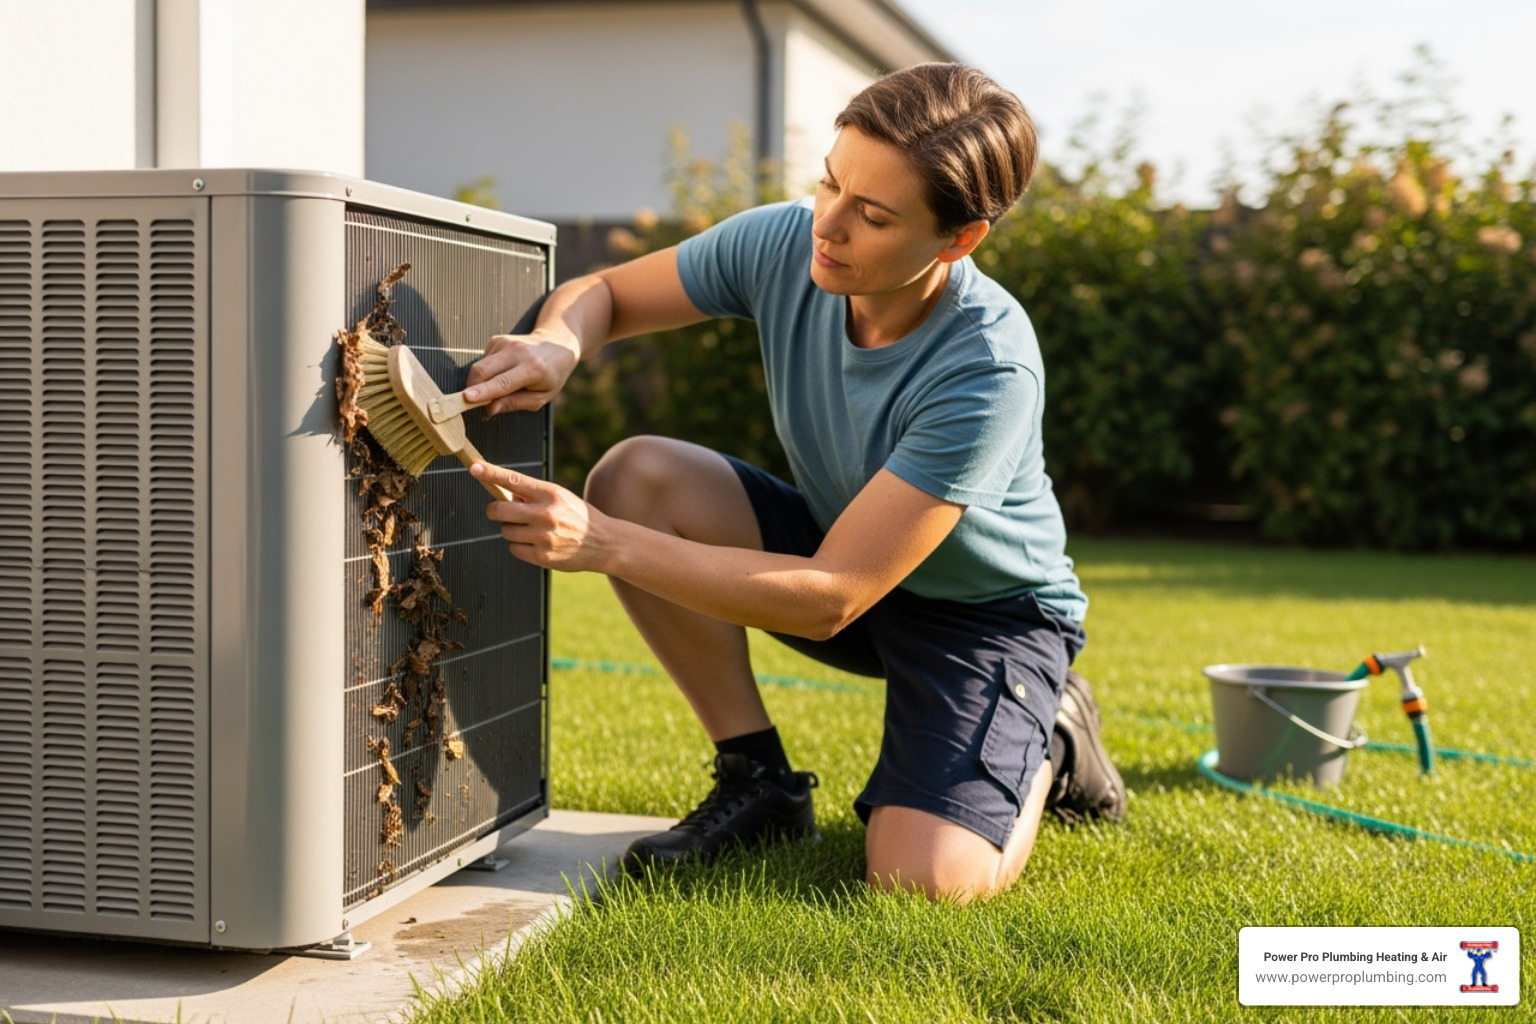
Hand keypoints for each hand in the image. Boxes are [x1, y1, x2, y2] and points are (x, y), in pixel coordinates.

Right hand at [464, 332, 578, 416]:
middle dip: (471, 388)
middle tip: (470, 402)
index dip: (483, 392)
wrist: (556, 346)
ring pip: (479, 366)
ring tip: (501, 384)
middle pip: (482, 370)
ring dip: (481, 381)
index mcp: (533, 369)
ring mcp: (505, 343)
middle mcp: (517, 352)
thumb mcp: (540, 397)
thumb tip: (489, 409)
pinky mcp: (496, 340)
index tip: (466, 398)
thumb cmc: (550, 376)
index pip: (503, 383)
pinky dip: (487, 371)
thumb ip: (514, 403)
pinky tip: (503, 370)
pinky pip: (483, 361)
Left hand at [471, 462, 613, 572]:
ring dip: (512, 530)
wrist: (604, 542)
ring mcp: (543, 536)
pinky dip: (519, 546)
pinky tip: (536, 544)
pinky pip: (513, 549)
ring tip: (531, 530)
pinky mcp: (542, 556)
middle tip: (500, 512)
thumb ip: (533, 495)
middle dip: (495, 510)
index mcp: (550, 493)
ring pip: (505, 531)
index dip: (491, 473)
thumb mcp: (560, 497)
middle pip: (499, 509)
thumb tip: (504, 496)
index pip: (514, 480)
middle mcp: (545, 513)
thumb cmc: (577, 516)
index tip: (475, 468)